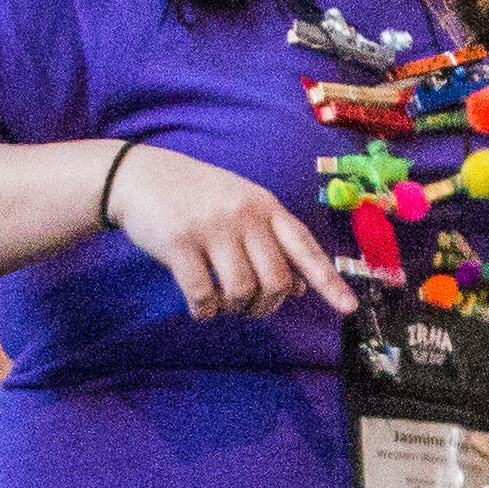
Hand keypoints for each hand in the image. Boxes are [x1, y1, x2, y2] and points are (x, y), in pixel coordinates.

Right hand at [102, 146, 350, 318]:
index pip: (304, 247)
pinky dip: (205, 311)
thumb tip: (300, 288)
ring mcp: (212, 228)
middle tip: (251, 308)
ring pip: (241, 291)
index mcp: (265, 206)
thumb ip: (271, 241)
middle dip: (266, 305)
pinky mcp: (180, 243)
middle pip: (276, 280)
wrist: (140, 176)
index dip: (328, 281)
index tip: (348, 308)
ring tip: (222, 303)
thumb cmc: (197, 197)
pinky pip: (204, 295)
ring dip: (234, 309)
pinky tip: (201, 306)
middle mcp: (245, 215)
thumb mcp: (242, 207)